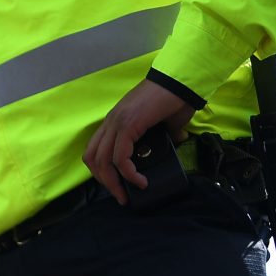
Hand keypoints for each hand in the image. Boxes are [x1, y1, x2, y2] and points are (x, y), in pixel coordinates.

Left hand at [83, 79, 196, 205]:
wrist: (182, 80)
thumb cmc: (176, 98)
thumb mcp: (165, 122)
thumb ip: (166, 134)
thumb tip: (176, 142)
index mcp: (114, 121)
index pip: (94, 150)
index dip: (100, 170)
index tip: (114, 184)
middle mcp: (111, 122)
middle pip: (92, 158)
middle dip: (104, 181)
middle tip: (119, 195)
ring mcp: (117, 123)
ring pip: (102, 161)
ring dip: (113, 183)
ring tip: (126, 195)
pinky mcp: (127, 126)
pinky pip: (120, 158)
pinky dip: (128, 174)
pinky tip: (139, 181)